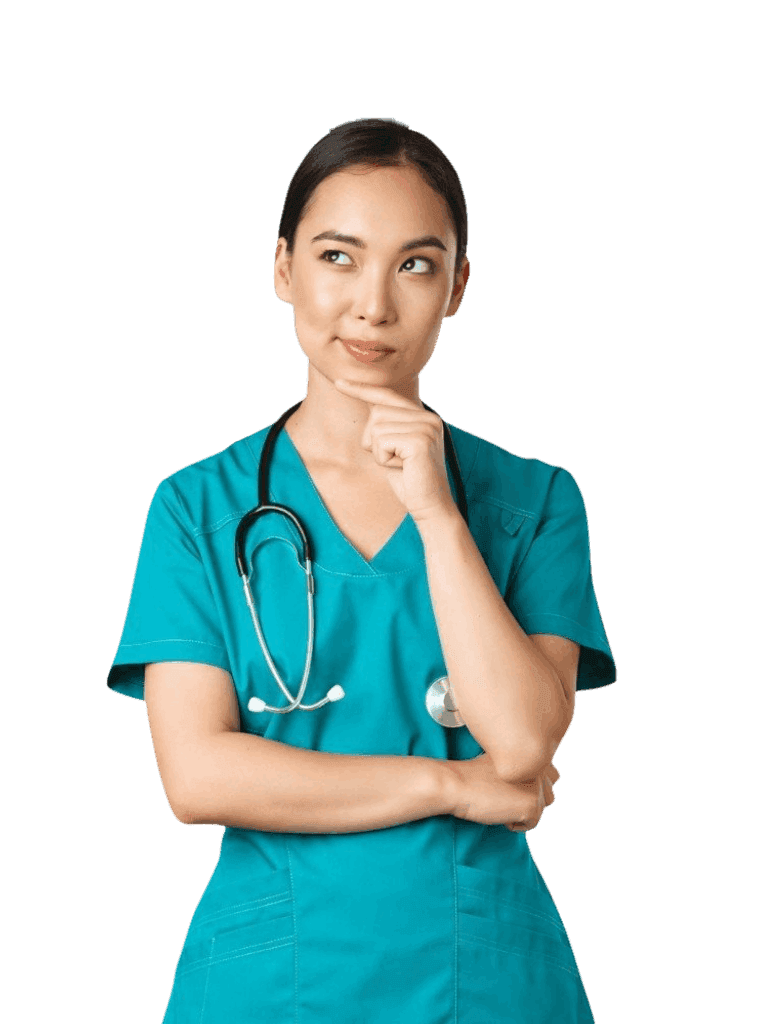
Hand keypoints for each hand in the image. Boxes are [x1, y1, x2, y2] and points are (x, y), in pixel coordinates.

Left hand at [333, 378, 457, 522]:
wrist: (430, 507)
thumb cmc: (410, 482)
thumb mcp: (394, 449)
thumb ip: (387, 427)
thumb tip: (371, 409)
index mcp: (424, 417)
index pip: (387, 395)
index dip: (362, 389)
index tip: (338, 382)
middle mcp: (428, 417)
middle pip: (377, 413)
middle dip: (373, 440)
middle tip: (393, 461)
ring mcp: (426, 427)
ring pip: (377, 428)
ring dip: (379, 452)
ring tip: (399, 465)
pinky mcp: (420, 440)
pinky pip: (381, 441)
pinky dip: (383, 459)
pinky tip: (402, 468)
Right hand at [445, 753, 559, 831]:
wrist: (457, 783)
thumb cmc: (473, 774)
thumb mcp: (501, 762)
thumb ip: (522, 768)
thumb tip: (536, 784)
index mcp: (532, 755)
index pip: (552, 776)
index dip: (531, 787)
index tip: (511, 787)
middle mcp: (540, 769)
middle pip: (549, 796)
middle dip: (530, 800)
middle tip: (504, 796)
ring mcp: (538, 787)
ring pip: (540, 811)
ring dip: (521, 812)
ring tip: (500, 801)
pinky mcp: (532, 805)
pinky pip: (531, 824)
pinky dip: (514, 823)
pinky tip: (498, 810)